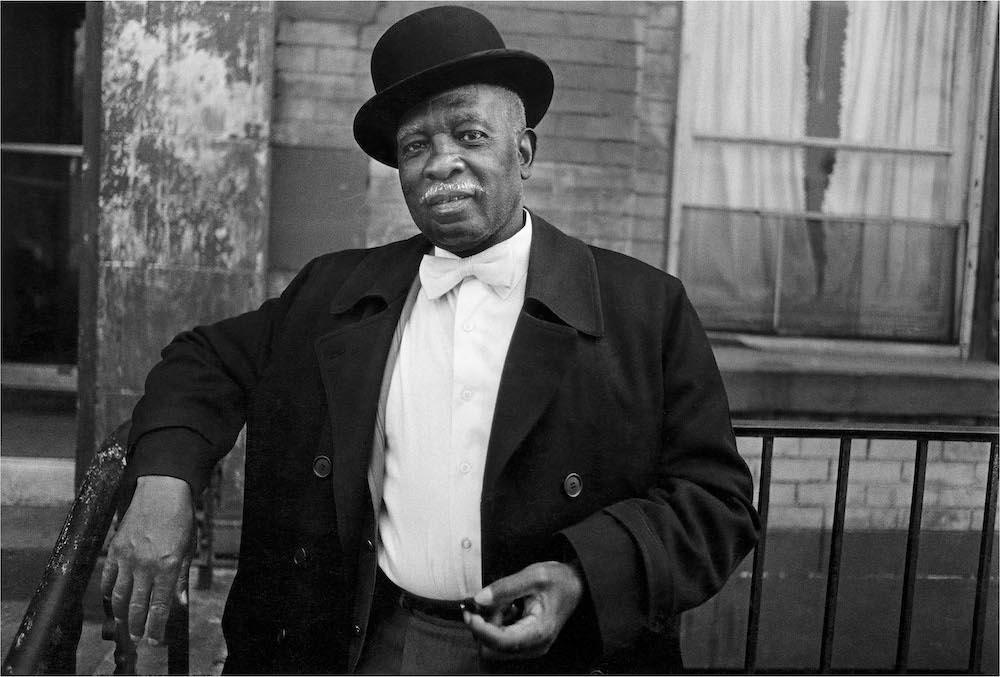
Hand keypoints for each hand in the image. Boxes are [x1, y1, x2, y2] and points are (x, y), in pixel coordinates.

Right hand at [100, 475, 194, 643]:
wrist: (162, 491)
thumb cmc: (180, 519)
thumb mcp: (189, 549)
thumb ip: (181, 578)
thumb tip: (178, 603)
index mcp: (168, 566)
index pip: (159, 606)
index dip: (155, 628)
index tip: (155, 640)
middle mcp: (146, 565)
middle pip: (137, 607)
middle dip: (137, 627)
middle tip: (139, 637)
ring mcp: (127, 558)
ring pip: (119, 597)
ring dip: (122, 614)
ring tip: (126, 623)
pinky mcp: (114, 550)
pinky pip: (108, 579)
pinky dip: (109, 593)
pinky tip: (115, 600)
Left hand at [464, 560, 583, 660]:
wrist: (575, 585)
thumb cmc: (559, 580)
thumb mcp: (534, 575)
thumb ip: (505, 587)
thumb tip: (478, 599)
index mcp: (538, 632)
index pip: (501, 641)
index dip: (480, 628)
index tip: (469, 611)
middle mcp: (534, 646)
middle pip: (494, 647)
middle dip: (486, 625)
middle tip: (491, 600)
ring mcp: (530, 647)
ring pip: (495, 644)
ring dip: (491, 622)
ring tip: (506, 601)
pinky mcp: (525, 643)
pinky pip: (501, 639)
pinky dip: (497, 622)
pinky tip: (509, 607)